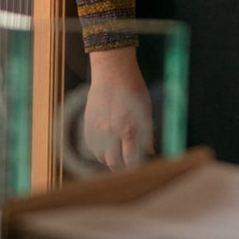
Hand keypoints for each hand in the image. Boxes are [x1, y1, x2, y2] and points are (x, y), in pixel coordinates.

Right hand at [81, 48, 154, 169]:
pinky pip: (90, 145)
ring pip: (100, 156)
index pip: (130, 160)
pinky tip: (105, 148)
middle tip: (126, 167)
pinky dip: (98, 150)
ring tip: (116, 157)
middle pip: (113, 163)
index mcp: (129, 129)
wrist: (112, 70)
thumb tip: (151, 151)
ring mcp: (97, 128)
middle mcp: (111, 132)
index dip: (135, 168)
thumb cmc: (133, 87)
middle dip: (121, 168)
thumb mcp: (145, 109)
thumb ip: (147, 133)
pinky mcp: (87, 123)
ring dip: (108, 160)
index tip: (138, 169)